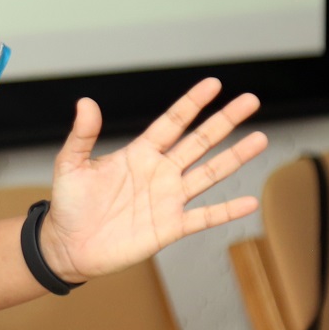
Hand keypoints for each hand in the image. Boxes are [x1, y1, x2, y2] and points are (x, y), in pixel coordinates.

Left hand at [37, 77, 266, 283]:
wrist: (68, 245)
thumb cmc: (69, 204)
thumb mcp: (71, 164)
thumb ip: (82, 135)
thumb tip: (86, 102)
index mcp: (139, 154)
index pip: (172, 122)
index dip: (192, 103)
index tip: (213, 84)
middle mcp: (159, 173)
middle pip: (199, 142)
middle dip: (224, 121)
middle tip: (250, 100)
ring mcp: (168, 199)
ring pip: (209, 174)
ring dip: (234, 158)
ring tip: (260, 139)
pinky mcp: (170, 227)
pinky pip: (204, 217)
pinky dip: (226, 211)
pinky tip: (249, 202)